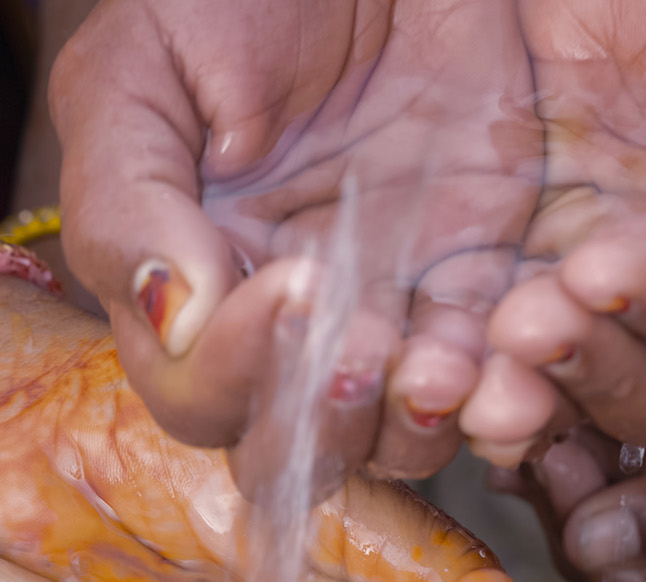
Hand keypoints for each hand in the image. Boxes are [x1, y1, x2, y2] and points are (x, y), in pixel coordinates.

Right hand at [50, 0, 539, 484]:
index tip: (291, 286)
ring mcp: (386, 312)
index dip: (238, 372)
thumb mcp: (141, 71)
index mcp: (188, 287)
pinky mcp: (478, 282)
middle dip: (330, 418)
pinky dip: (506, 383)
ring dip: (421, 422)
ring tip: (444, 367)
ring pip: (398, 435)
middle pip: (294, 447)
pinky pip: (495, 371)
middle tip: (367, 346)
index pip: (198, 395)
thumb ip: (130, 201)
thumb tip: (175, 320)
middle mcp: (283, 325)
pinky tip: (515, 349)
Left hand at [462, 0, 645, 460]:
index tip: (610, 269)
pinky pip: (476, 347)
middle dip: (592, 361)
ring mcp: (585, 297)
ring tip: (481, 349)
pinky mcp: (495, 273)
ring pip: (559, 387)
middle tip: (531, 319)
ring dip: (521, 384)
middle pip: (645, 393)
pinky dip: (457, 365)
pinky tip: (432, 362)